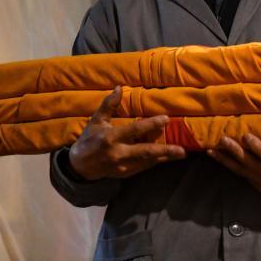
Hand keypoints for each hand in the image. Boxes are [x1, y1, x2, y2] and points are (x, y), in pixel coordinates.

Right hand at [69, 86, 186, 179]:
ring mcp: (123, 166)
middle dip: (164, 151)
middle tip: (181, 151)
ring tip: (180, 153)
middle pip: (145, 151)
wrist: (79, 166)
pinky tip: (166, 157)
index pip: (135, 130)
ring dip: (164, 157)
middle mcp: (118, 153)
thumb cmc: (89, 139)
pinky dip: (155, 162)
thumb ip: (109, 105)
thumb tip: (119, 87)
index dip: (151, 124)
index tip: (166, 119)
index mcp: (111, 138)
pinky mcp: (125, 173)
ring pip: (147, 162)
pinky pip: (144, 167)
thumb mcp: (96, 120)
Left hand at [208, 133, 260, 192]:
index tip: (246, 136)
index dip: (257, 148)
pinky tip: (213, 154)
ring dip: (225, 159)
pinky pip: (239, 173)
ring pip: (241, 170)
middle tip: (223, 139)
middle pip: (250, 163)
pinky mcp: (255, 183)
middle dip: (236, 152)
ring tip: (211, 149)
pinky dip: (226, 163)